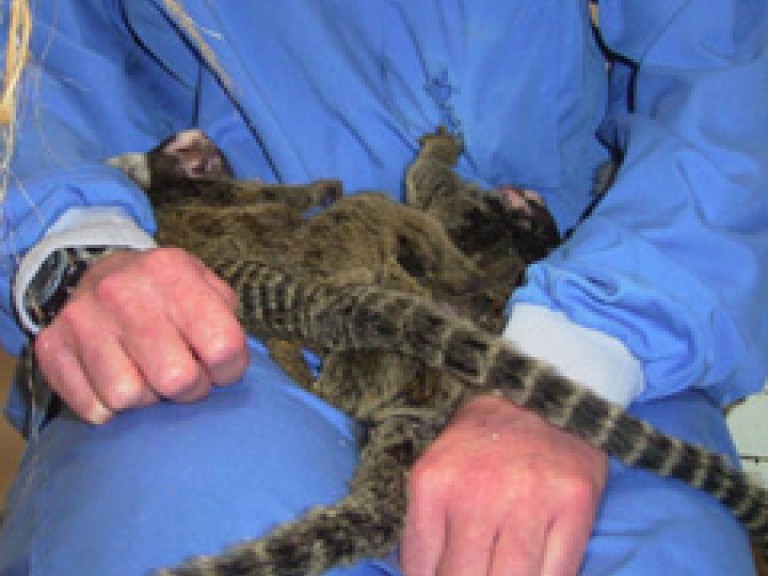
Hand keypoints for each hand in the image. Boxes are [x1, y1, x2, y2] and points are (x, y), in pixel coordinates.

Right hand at [34, 248, 248, 423]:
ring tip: (149, 377)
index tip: (222, 369)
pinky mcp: (52, 348)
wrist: (98, 273)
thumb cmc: (167, 293)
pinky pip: (93, 408)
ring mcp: (82, 319)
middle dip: (191, 390)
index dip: (230, 370)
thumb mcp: (206, 287)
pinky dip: (111, 408)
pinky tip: (118, 380)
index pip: (223, 345)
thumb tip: (231, 364)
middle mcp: (122, 291)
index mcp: (170, 271)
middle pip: (176, 378)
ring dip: (147, 399)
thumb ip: (227, 319)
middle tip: (187, 379)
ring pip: (128, 397)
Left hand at [402, 395, 607, 575]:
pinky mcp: (574, 505)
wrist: (543, 397)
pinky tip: (532, 571)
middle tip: (475, 567)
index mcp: (434, 481)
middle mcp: (479, 491)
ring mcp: (529, 500)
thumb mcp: (438, 470)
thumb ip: (427, 524)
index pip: (419, 568)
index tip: (441, 573)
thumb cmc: (484, 443)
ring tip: (500, 566)